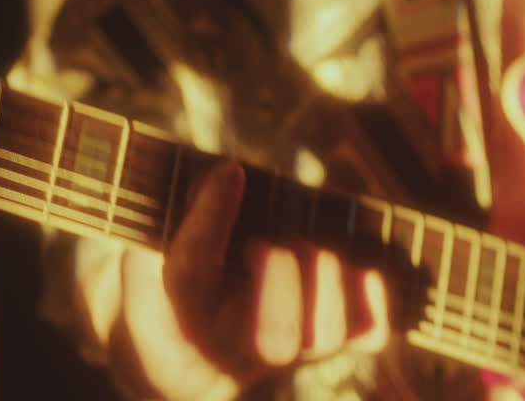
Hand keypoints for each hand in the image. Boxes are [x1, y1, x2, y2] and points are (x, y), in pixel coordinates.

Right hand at [104, 161, 390, 400]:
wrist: (191, 352)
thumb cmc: (172, 282)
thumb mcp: (151, 252)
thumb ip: (175, 217)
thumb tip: (227, 178)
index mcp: (181, 316)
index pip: (195, 272)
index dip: (212, 217)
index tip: (230, 171)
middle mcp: (235, 347)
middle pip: (274, 335)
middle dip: (283, 269)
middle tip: (267, 239)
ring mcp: (285, 353)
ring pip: (325, 335)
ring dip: (327, 277)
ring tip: (306, 246)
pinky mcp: (323, 346)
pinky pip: (367, 333)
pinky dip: (373, 297)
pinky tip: (359, 265)